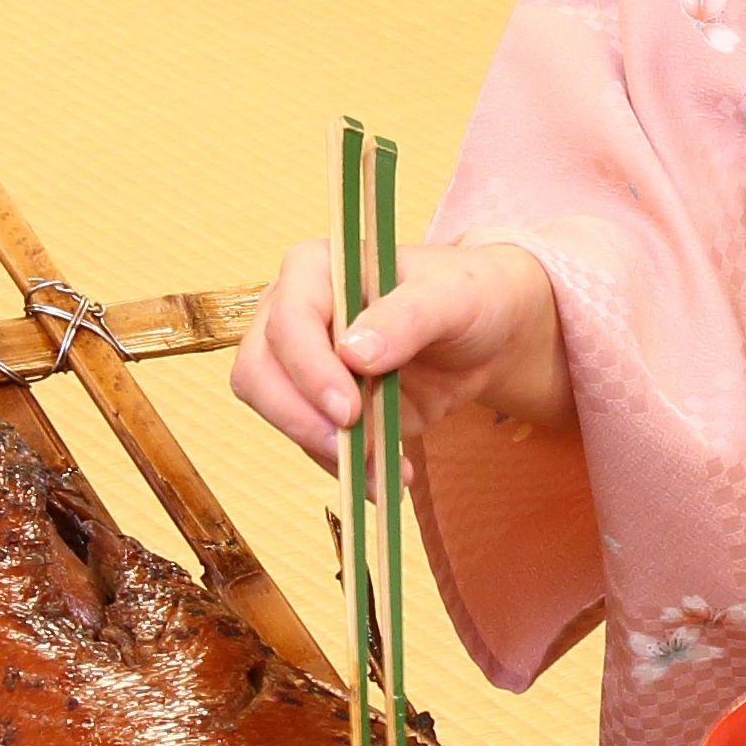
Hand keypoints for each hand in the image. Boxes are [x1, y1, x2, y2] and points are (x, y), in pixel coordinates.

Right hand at [229, 237, 572, 465]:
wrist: (487, 334)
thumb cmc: (468, 295)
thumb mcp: (452, 297)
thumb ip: (407, 316)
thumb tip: (353, 353)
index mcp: (315, 270)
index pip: (287, 320)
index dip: (309, 368)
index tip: (348, 409)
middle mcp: (293, 314)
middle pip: (258, 372)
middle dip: (299, 418)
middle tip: (352, 447)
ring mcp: (301, 364)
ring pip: (278, 414)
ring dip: (326, 451)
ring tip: (386, 471)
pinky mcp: (319, 406)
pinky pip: (312, 444)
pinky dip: (348, 468)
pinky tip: (389, 476)